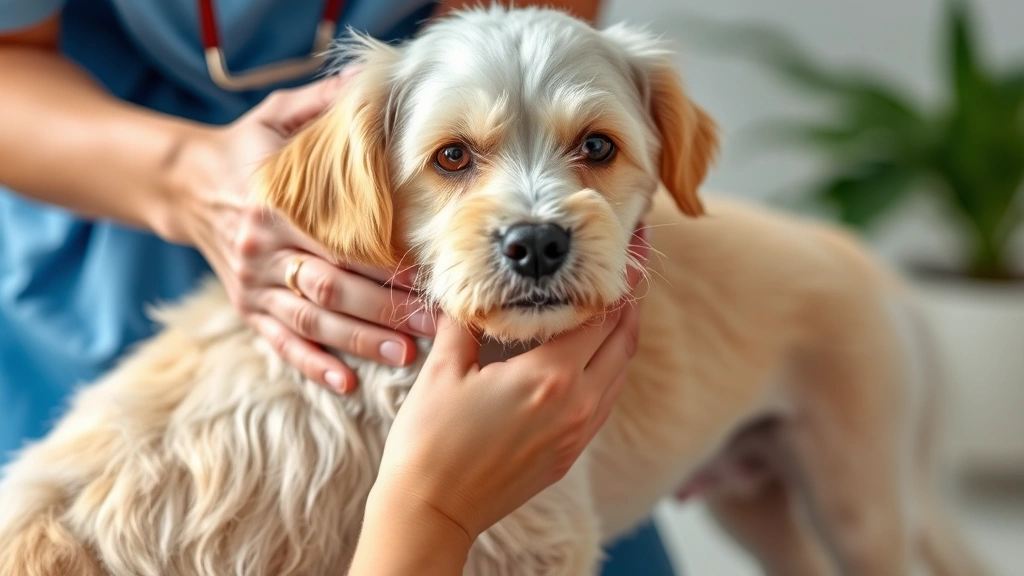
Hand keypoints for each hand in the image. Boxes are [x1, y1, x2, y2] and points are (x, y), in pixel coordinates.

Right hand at [167, 76, 434, 392]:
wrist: (185, 184)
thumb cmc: (246, 149)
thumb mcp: (277, 116)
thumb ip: (321, 105)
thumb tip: (369, 81)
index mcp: (273, 204)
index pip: (338, 241)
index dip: (382, 263)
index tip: (427, 276)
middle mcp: (260, 250)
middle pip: (330, 288)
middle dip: (384, 310)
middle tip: (432, 324)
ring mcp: (251, 284)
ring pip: (310, 322)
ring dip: (359, 342)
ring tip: (405, 356)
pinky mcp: (246, 307)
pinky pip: (280, 343)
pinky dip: (312, 366)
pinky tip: (347, 383)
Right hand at [365, 228, 648, 545]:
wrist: (431, 511)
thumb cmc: (430, 441)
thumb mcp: (443, 369)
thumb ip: (466, 322)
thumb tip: (473, 290)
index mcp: (550, 376)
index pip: (600, 316)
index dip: (616, 281)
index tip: (626, 254)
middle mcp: (578, 404)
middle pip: (623, 342)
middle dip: (628, 304)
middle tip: (628, 273)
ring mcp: (578, 433)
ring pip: (620, 373)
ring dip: (621, 338)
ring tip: (613, 308)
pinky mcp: (571, 454)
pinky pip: (605, 401)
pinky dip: (608, 370)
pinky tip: (589, 356)